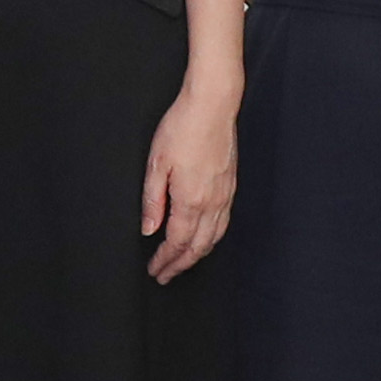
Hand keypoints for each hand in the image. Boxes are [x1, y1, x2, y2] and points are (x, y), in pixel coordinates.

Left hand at [141, 84, 236, 281]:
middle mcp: (212, 203)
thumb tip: (149, 229)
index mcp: (191, 200)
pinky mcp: (230, 186)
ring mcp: (225, 195)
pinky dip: (212, 239)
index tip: (155, 270)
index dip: (165, 260)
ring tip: (182, 263)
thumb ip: (153, 201)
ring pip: (213, 238)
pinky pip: (223, 224)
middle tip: (166, 275)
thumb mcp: (156, 164)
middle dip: (180, 265)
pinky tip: (204, 238)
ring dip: (197, 255)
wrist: (212, 105)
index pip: (177, 243)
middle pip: (197, 247)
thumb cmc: (182, 127)